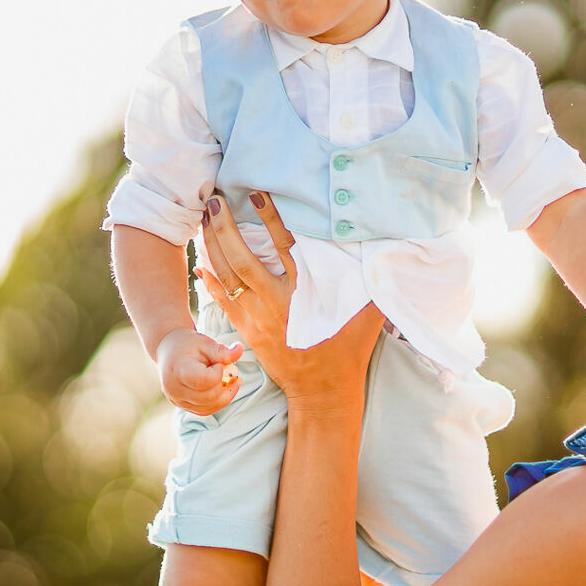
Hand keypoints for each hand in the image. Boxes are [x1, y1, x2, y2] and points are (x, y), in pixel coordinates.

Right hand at [157, 326, 244, 415]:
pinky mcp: (181, 405)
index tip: (218, 363)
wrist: (168, 350)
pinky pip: (204, 410)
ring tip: (233, 381)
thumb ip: (223, 351)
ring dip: (225, 396)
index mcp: (178, 370)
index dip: (218, 373)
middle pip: (209, 396)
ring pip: (208, 407)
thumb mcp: (206, 343)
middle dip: (225, 386)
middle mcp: (174, 389)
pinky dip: (218, 402)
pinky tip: (224, 389)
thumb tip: (240, 349)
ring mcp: (177, 399)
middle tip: (231, 372)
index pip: (205, 381)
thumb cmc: (188, 344)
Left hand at [197, 192, 381, 411]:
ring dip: (213, 247)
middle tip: (214, 200)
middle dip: (224, 227)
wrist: (323, 391)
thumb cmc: (348, 348)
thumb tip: (386, 246)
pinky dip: (209, 282)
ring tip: (205, 220)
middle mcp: (276, 302)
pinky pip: (222, 301)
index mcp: (304, 293)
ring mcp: (257, 317)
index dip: (269, 218)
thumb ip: (370, 278)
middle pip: (242, 258)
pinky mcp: (247, 331)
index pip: (283, 246)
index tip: (256, 194)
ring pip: (227, 277)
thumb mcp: (369, 313)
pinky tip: (199, 263)